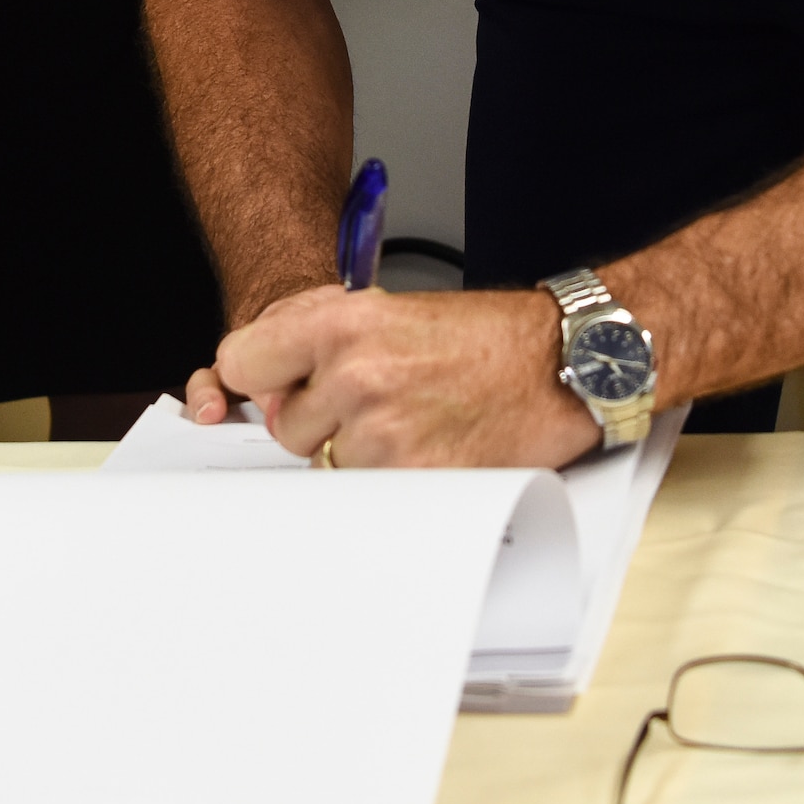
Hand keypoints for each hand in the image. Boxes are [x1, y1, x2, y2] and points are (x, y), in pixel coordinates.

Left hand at [203, 285, 603, 466]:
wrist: (561, 361)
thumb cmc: (488, 336)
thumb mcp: (394, 310)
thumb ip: (322, 340)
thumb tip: (267, 380)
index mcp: (344, 325)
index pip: (242, 362)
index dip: (263, 377)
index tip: (280, 385)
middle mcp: (356, 377)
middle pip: (286, 427)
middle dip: (323, 421)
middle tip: (380, 399)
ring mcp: (383, 434)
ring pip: (328, 465)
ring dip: (360, 454)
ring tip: (415, 421)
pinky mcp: (413, 478)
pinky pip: (370, 493)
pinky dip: (394, 480)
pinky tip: (432, 446)